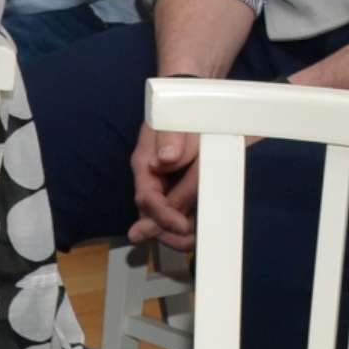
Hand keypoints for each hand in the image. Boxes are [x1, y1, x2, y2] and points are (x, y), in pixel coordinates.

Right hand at [128, 124, 201, 249]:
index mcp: (145, 163)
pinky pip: (180, 210)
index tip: (183, 226)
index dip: (163, 216)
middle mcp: (152, 178)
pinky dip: (190, 222)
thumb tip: (165, 159)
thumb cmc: (187, 112)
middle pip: (152, 215)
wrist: (202, 105)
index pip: (147, 198)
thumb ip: (174, 143)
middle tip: (191, 243)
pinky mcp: (182, 187)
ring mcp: (166, 184)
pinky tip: (200, 231)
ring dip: (179, 233)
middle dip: (169, 232)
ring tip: (197, 241)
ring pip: (166, 216)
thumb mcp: (181, 125)